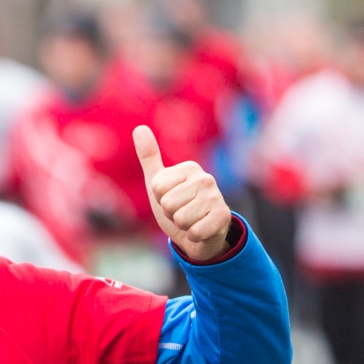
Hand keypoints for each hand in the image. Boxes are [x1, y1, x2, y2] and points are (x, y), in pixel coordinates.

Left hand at [134, 125, 233, 261]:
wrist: (199, 235)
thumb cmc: (178, 206)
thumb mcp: (159, 183)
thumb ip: (149, 157)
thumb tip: (139, 128)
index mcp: (189, 168)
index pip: (157, 187)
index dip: (160, 199)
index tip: (171, 200)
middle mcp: (205, 178)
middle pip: (167, 203)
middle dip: (170, 214)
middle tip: (181, 212)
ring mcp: (216, 197)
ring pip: (180, 219)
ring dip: (182, 226)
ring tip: (191, 221)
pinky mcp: (223, 217)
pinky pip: (194, 232)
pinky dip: (193, 236)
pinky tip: (200, 231)